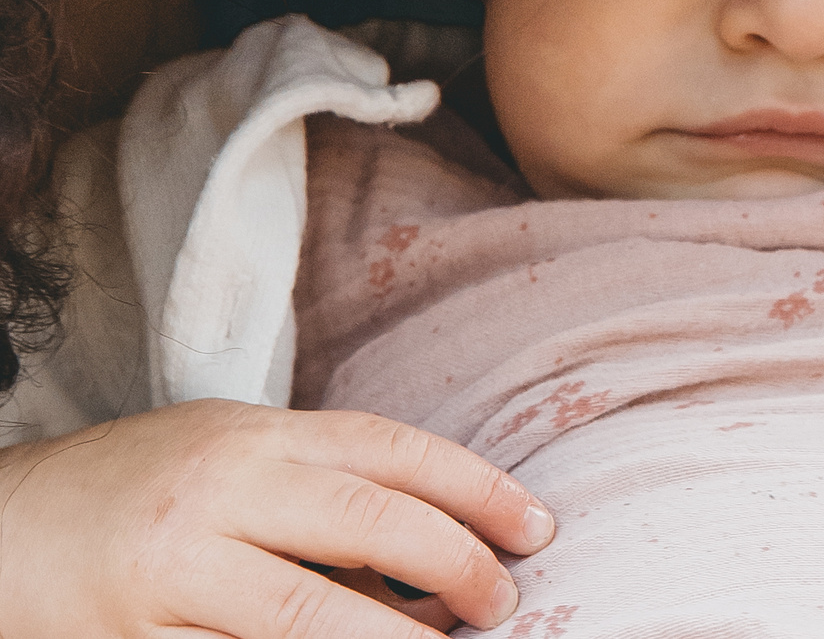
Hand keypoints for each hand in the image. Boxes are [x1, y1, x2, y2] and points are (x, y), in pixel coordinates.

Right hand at [0, 399, 554, 637]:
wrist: (1, 527)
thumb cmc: (140, 491)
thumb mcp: (234, 461)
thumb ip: (325, 494)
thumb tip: (440, 562)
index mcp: (255, 437)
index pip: (392, 450)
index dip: (478, 489)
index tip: (538, 529)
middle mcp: (219, 492)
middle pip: (367, 523)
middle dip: (454, 565)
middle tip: (503, 604)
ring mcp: (171, 571)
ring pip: (306, 616)